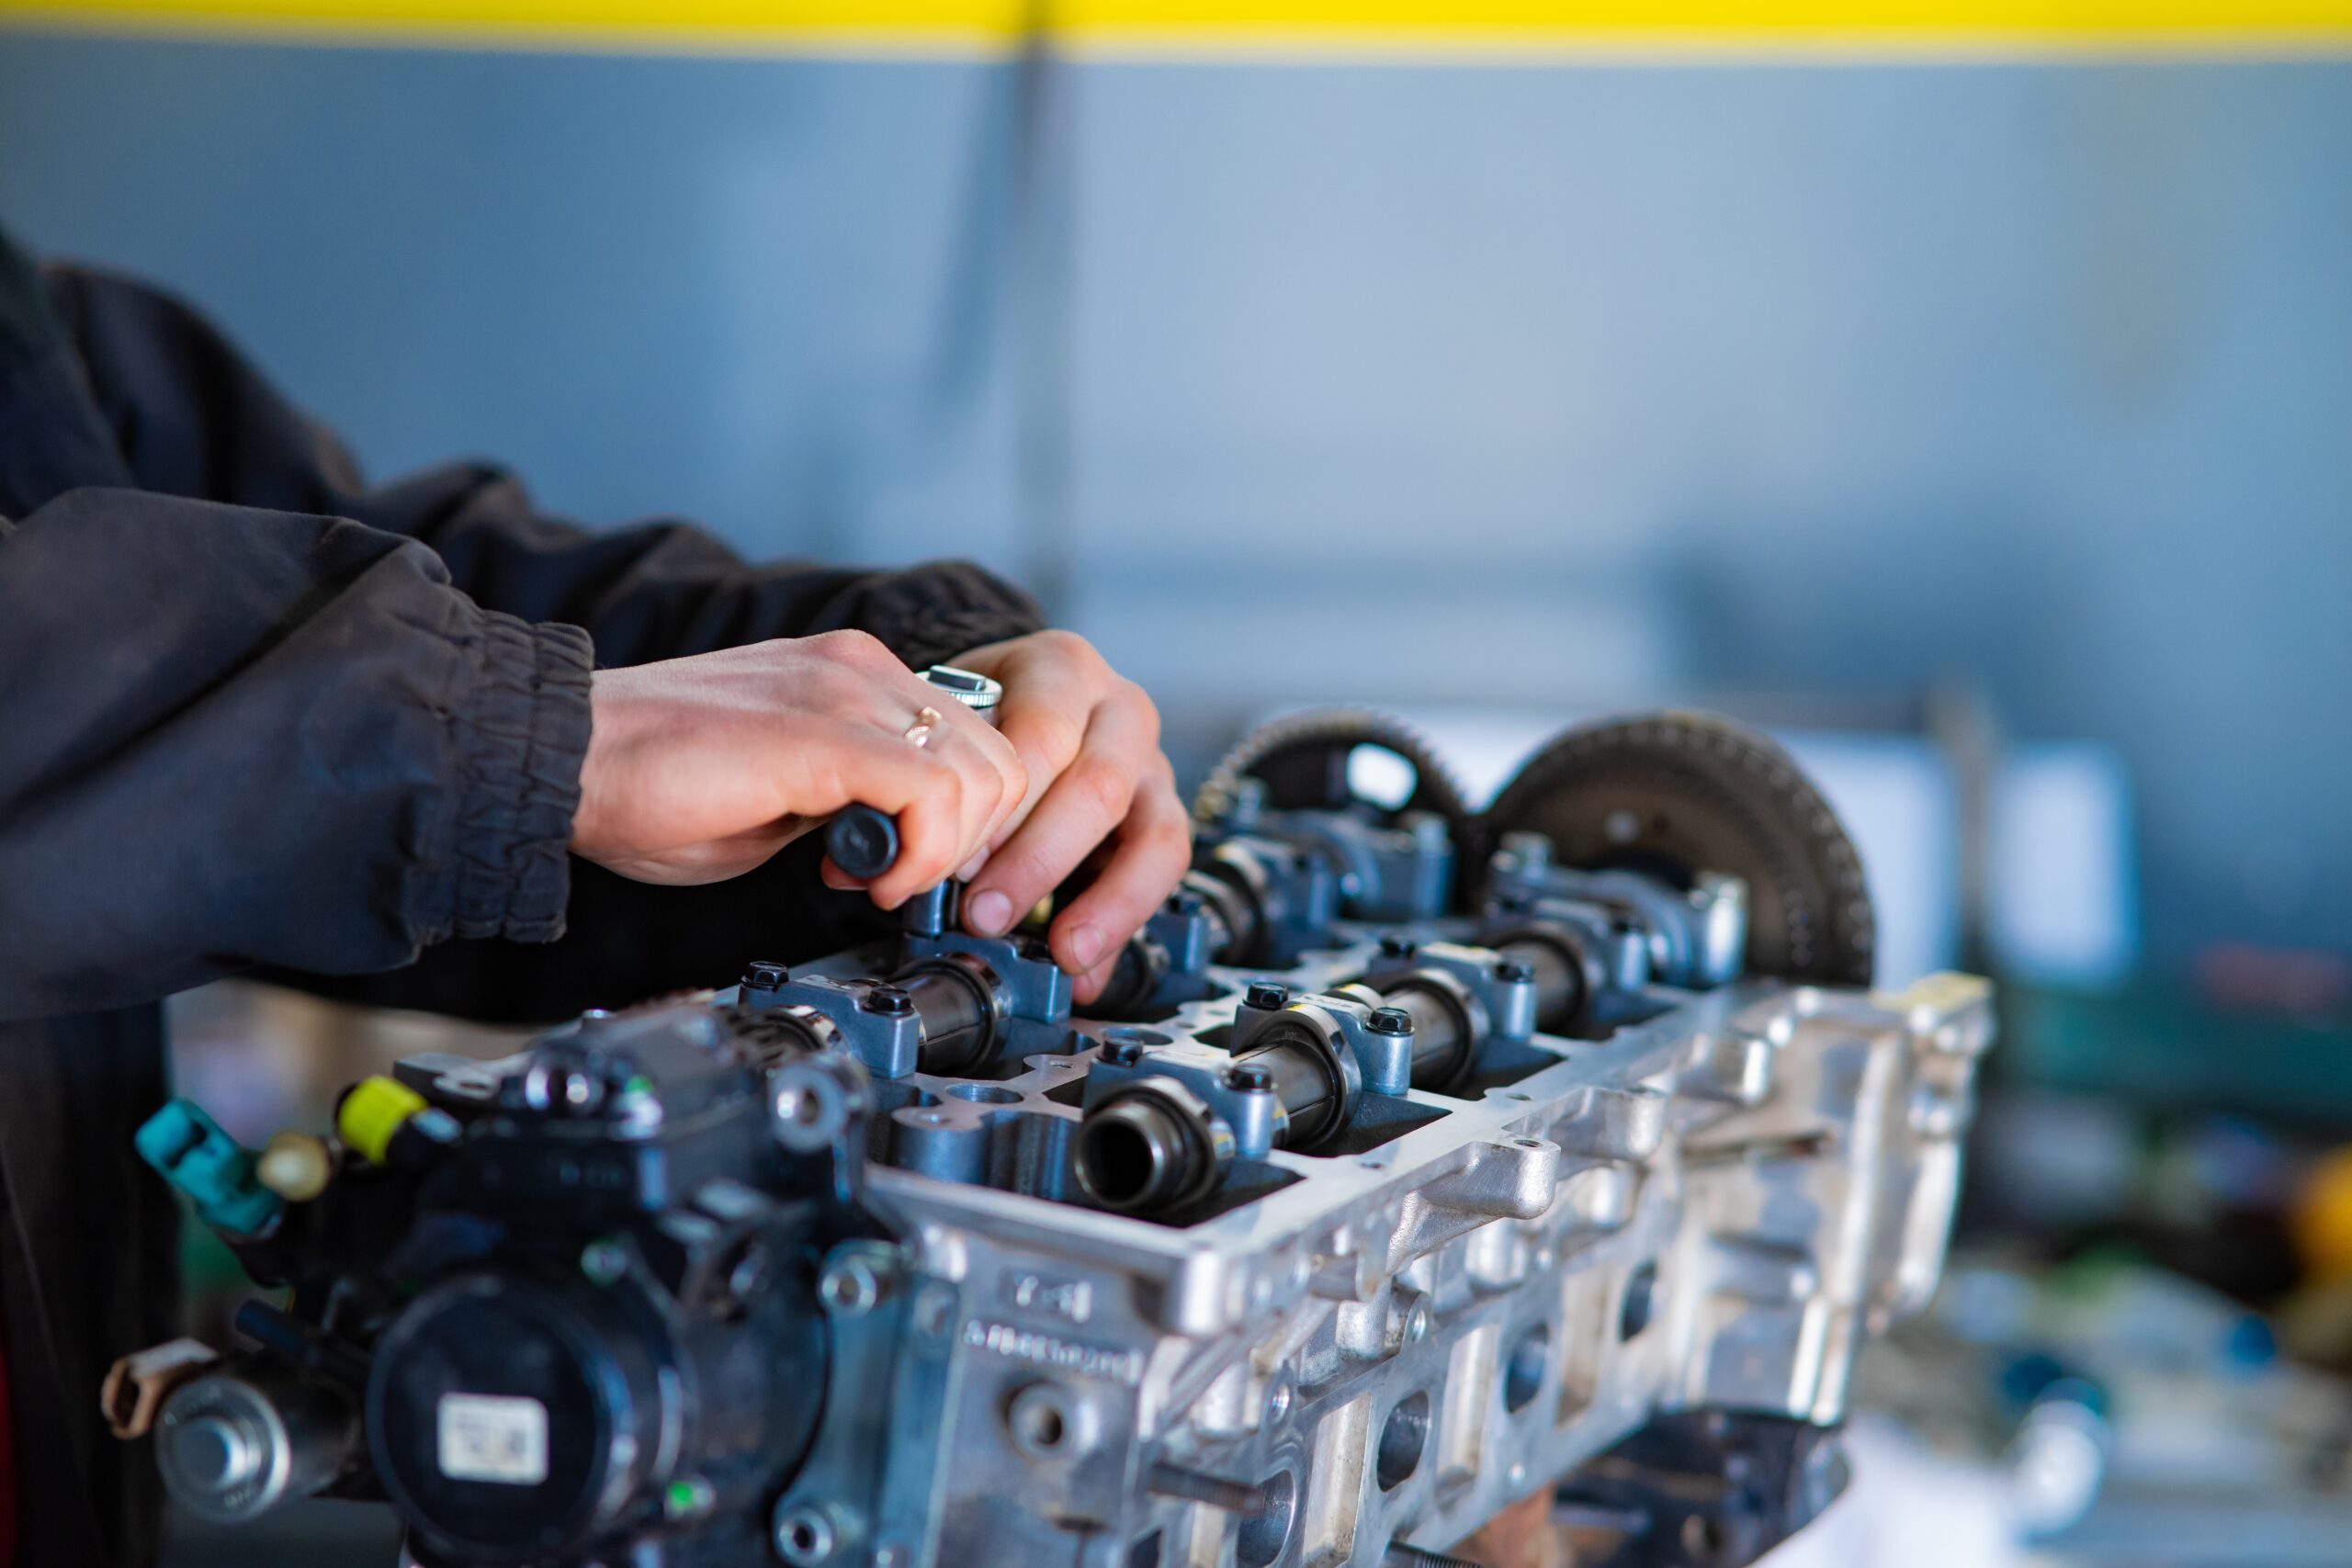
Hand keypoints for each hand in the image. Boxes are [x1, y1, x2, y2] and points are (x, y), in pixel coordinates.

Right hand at [571, 631, 1026, 908]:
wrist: (563, 760)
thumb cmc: (649, 785)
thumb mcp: (782, 795)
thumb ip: (852, 802)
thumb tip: (901, 844)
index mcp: (853, 675)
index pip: (976, 743)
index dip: (961, 825)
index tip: (900, 869)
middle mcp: (860, 668)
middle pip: (1000, 759)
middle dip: (969, 843)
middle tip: (897, 882)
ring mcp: (846, 689)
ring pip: (984, 775)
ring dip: (945, 852)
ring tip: (875, 881)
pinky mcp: (824, 730)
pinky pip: (933, 793)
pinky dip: (921, 856)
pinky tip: (866, 880)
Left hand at [881, 630, 1189, 1003]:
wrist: (1015, 705)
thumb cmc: (977, 718)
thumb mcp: (946, 724)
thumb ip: (924, 782)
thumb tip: (873, 866)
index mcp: (1062, 670)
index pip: (1044, 734)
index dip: (1005, 804)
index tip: (960, 860)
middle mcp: (1121, 711)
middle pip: (1100, 786)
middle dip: (1040, 861)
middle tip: (985, 915)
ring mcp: (1152, 767)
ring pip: (1155, 833)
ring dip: (1104, 902)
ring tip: (1059, 952)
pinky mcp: (1162, 819)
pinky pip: (1162, 877)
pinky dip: (1122, 931)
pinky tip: (1084, 973)